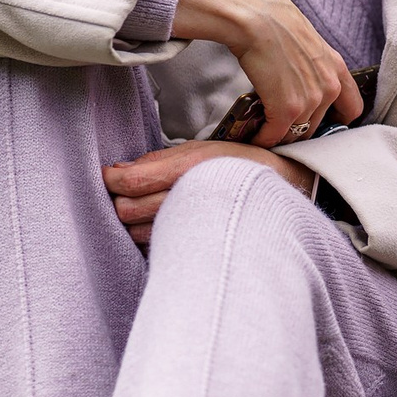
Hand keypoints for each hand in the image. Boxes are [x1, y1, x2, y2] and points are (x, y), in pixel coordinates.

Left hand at [104, 140, 309, 244]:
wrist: (287, 194)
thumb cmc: (241, 166)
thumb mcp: (202, 149)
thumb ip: (157, 160)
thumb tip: (117, 169)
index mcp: (189, 170)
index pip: (131, 182)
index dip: (111, 179)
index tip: (108, 175)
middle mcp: (188, 200)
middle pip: (126, 210)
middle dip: (119, 199)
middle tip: (128, 190)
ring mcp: (192, 229)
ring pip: (136, 232)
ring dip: (133, 220)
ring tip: (147, 207)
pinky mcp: (195, 248)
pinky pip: (155, 246)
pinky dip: (150, 234)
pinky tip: (163, 223)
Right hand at [169, 0, 364, 144]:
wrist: (256, 16)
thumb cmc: (274, 23)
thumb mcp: (308, 43)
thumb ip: (313, 65)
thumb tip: (300, 77)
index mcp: (337, 70)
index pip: (352, 109)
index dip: (336, 120)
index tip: (320, 122)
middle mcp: (330, 88)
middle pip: (317, 126)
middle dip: (299, 130)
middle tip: (279, 127)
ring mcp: (311, 101)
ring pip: (296, 134)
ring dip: (279, 137)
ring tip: (264, 133)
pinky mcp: (287, 110)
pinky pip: (275, 136)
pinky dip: (263, 140)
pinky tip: (253, 137)